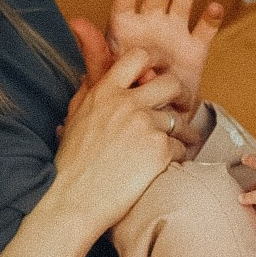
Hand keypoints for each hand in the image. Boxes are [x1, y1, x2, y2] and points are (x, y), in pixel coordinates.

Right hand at [53, 47, 188, 232]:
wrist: (73, 200)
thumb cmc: (71, 164)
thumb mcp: (74, 117)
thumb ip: (87, 93)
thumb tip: (89, 75)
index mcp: (105, 92)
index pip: (138, 57)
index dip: (157, 59)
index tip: (163, 69)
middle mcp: (126, 104)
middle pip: (171, 83)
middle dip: (182, 94)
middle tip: (183, 105)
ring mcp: (145, 126)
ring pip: (180, 120)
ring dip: (185, 132)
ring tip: (185, 140)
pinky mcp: (159, 150)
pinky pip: (181, 146)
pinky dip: (179, 155)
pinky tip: (171, 163)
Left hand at [76, 0, 223, 113]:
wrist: (150, 117)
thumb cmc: (121, 93)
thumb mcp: (103, 74)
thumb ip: (94, 50)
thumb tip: (75, 21)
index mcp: (125, 26)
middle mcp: (151, 23)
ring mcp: (175, 33)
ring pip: (182, 3)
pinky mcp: (195, 50)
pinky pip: (205, 31)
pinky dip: (211, 18)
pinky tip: (214, 8)